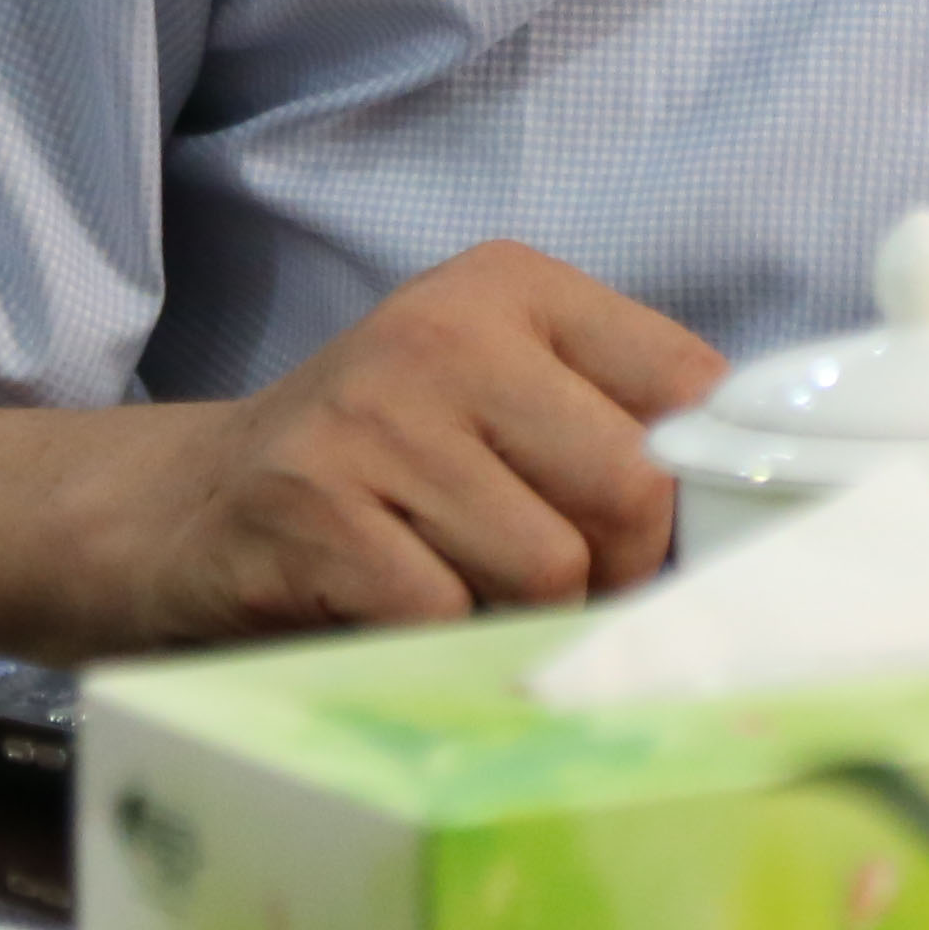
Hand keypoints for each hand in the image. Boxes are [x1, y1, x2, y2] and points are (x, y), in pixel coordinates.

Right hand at [127, 243, 724, 636]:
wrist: (181, 510)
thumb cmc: (380, 466)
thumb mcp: (497, 395)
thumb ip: (611, 419)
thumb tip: (748, 510)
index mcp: (511, 286)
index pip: (686, 380)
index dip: (700, 484)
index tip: (675, 539)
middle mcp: (443, 331)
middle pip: (631, 485)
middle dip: (621, 569)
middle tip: (569, 590)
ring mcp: (371, 418)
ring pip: (550, 566)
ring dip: (526, 616)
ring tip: (469, 595)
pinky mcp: (312, 511)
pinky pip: (449, 615)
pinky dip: (443, 643)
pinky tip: (399, 617)